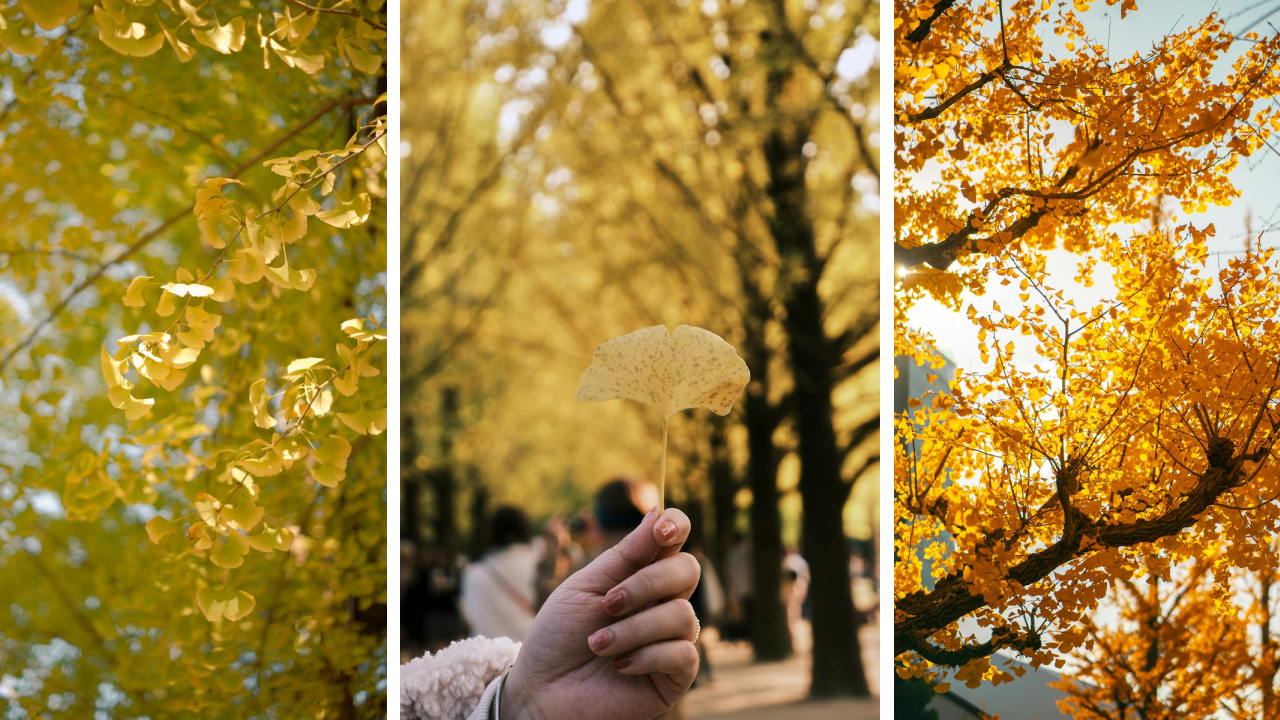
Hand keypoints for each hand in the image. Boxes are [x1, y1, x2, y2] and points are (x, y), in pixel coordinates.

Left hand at [503, 506, 700, 719]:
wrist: (541, 691)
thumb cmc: (558, 638)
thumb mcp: (584, 587)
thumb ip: (624, 555)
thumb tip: (657, 513)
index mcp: (642, 576)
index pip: (675, 541)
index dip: (676, 526)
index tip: (661, 530)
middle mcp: (662, 603)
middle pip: (688, 570)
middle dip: (646, 583)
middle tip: (608, 604)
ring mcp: (671, 639)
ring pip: (682, 615)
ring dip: (634, 628)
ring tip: (599, 645)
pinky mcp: (674, 676)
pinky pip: (683, 654)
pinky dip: (646, 655)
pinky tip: (619, 665)